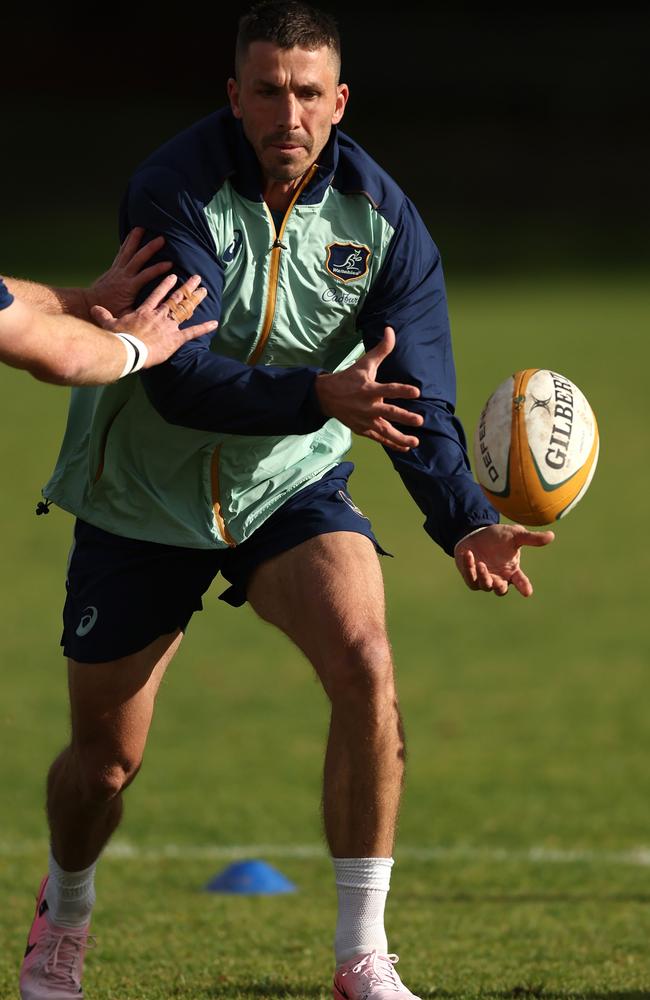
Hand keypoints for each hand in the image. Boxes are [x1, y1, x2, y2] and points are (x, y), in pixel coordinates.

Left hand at [85, 227, 172, 317]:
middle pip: (138, 258)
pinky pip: (122, 251)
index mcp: (129, 287)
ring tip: (143, 227)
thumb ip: (138, 313)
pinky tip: (133, 233)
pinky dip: (127, 242)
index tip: (170, 264)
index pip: (145, 275)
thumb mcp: (125, 316)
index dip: (158, 269)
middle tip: (162, 239)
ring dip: (135, 239)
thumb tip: (153, 313)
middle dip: (150, 248)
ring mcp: (118, 269)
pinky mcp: (114, 267)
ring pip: (128, 251)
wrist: (89, 304)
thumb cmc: (110, 311)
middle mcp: (123, 276)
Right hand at [91, 273, 217, 367]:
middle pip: (175, 298)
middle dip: (186, 287)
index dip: (165, 284)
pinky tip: (215, 323)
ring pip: (185, 309)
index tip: (173, 276)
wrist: (128, 349)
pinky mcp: (176, 339)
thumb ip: (103, 315)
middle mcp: (159, 315)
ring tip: (204, 290)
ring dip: (195, 300)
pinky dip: (204, 328)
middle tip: (197, 278)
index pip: (156, 294)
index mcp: (145, 311)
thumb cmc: (118, 338)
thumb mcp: (109, 324)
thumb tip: (93, 308)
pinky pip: (192, 332)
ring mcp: (169, 326)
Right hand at [315, 326, 422, 451]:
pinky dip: (392, 443)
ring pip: (384, 430)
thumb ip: (381, 350)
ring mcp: (365, 420)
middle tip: (420, 420)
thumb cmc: (348, 378)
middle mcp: (368, 406)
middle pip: (388, 413)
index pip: (388, 389)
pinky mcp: (362, 430)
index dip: (402, 390)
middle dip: (404, 417)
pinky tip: (406, 447)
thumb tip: (391, 330)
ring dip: (400, 437)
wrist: (325, 397)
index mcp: (369, 389)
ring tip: (415, 441)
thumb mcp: (363, 363)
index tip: (417, 392)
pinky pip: (379, 438)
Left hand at [454, 523, 554, 596]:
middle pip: (500, 590)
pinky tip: (468, 554)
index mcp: (512, 571)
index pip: (521, 581)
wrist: (477, 534)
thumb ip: (531, 538)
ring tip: (481, 564)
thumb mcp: (515, 535)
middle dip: (499, 587)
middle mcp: (499, 578)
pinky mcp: (470, 576)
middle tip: (498, 582)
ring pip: (484, 586)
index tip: (528, 592)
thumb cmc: (498, 537)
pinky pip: (470, 577)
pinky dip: (468, 567)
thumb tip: (551, 536)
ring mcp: (484, 579)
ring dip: (483, 577)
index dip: (524, 587)